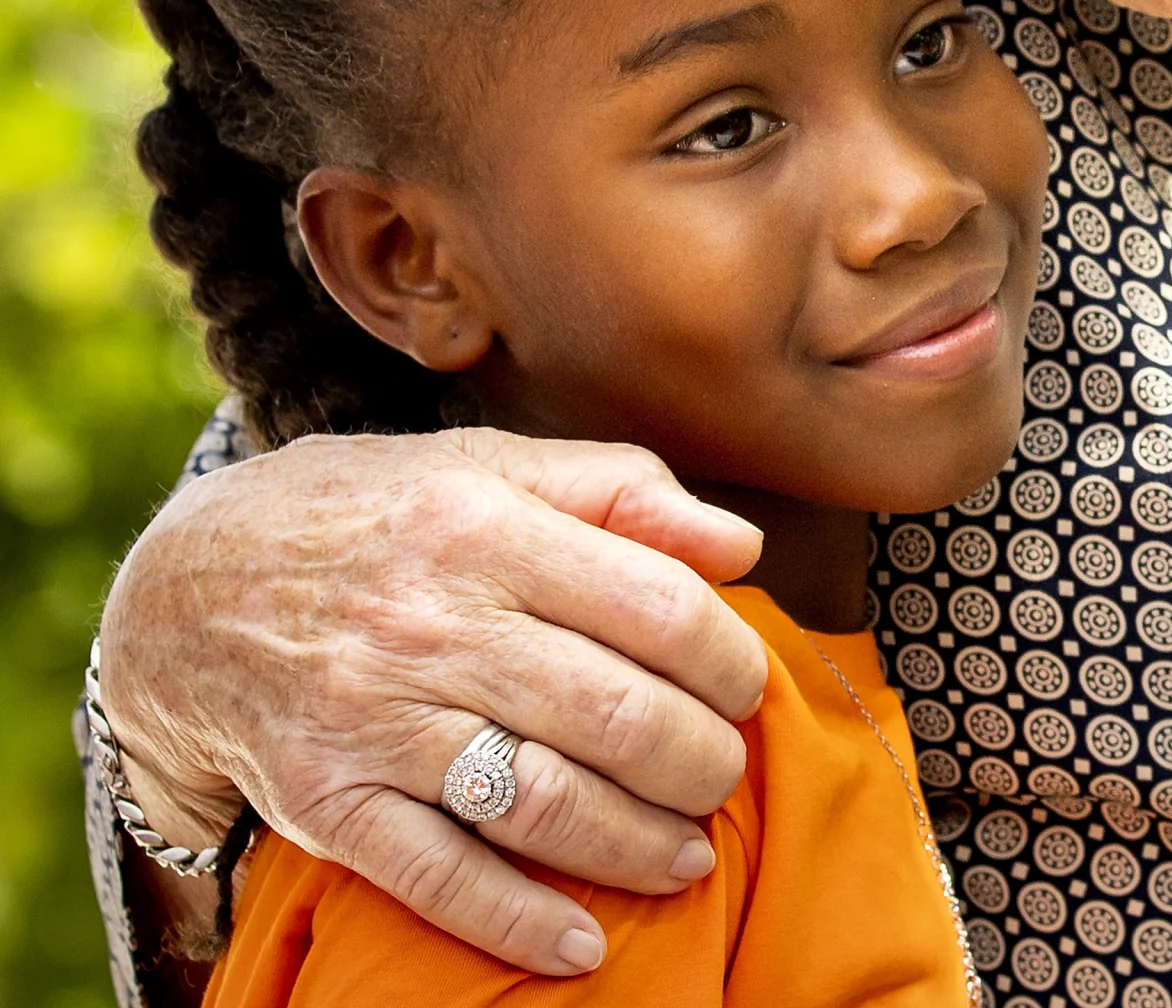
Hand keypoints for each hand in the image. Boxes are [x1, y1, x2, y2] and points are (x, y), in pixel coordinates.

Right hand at [96, 428, 770, 974]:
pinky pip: (436, 876)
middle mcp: (429, 626)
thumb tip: (740, 544)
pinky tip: (582, 944)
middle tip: (722, 775)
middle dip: (698, 762)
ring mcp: (373, 721)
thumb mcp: (489, 468)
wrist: (186, 588)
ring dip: (636, 844)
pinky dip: (517, 921)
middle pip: (613, 715)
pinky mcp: (325, 800)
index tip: (744, 687)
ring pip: (540, 802)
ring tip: (687, 853)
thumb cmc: (373, 520)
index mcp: (484, 530)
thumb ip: (621, 492)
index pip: (655, 607)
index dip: (727, 660)